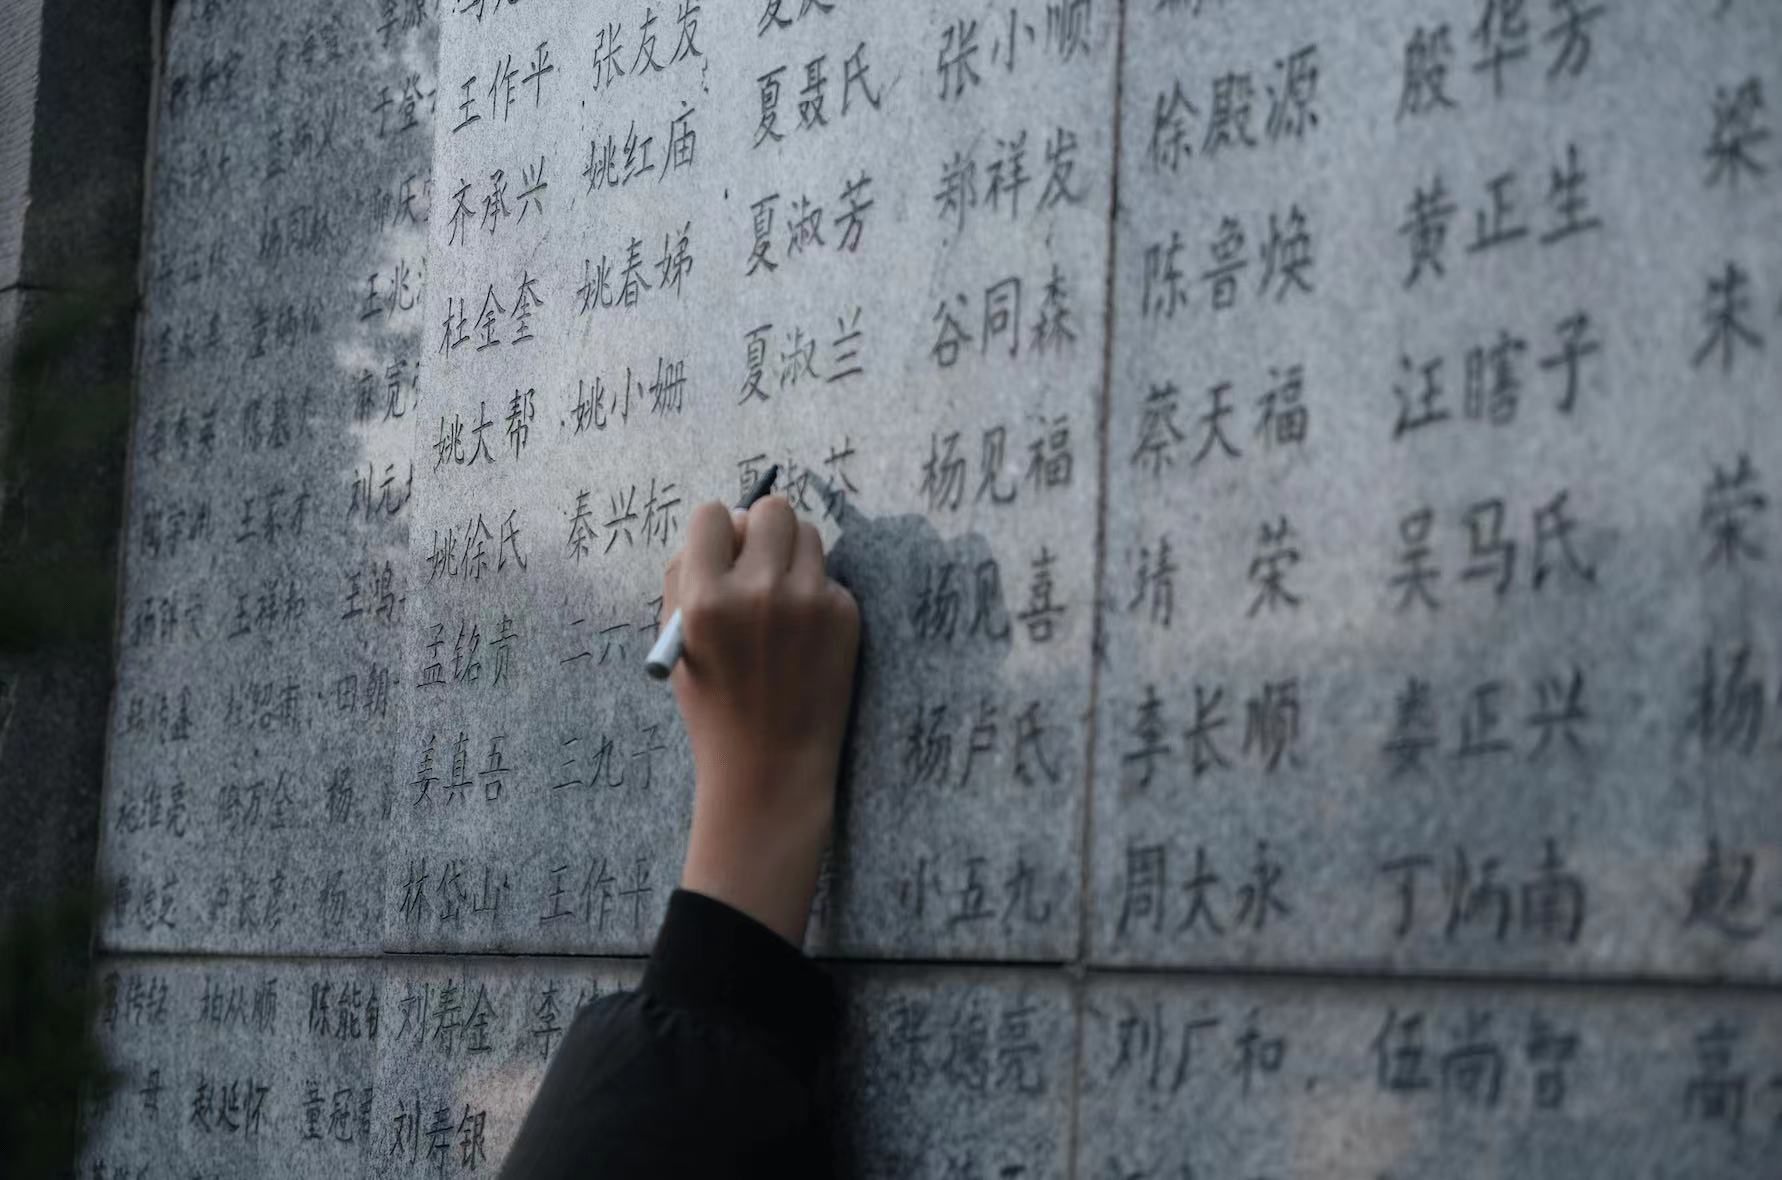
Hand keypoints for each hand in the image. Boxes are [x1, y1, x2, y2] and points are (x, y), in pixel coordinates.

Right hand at [661, 496, 860, 944]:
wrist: (770, 768)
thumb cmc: (714, 705)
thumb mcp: (677, 643)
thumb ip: (686, 577)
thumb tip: (723, 522)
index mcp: (706, 599)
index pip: (714, 514)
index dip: (717, 530)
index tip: (722, 547)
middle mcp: (759, 592)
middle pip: (772, 509)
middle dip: (762, 528)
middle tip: (759, 558)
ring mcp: (809, 603)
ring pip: (808, 534)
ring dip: (793, 555)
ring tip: (781, 600)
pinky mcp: (845, 616)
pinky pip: (829, 578)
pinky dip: (817, 596)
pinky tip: (805, 639)